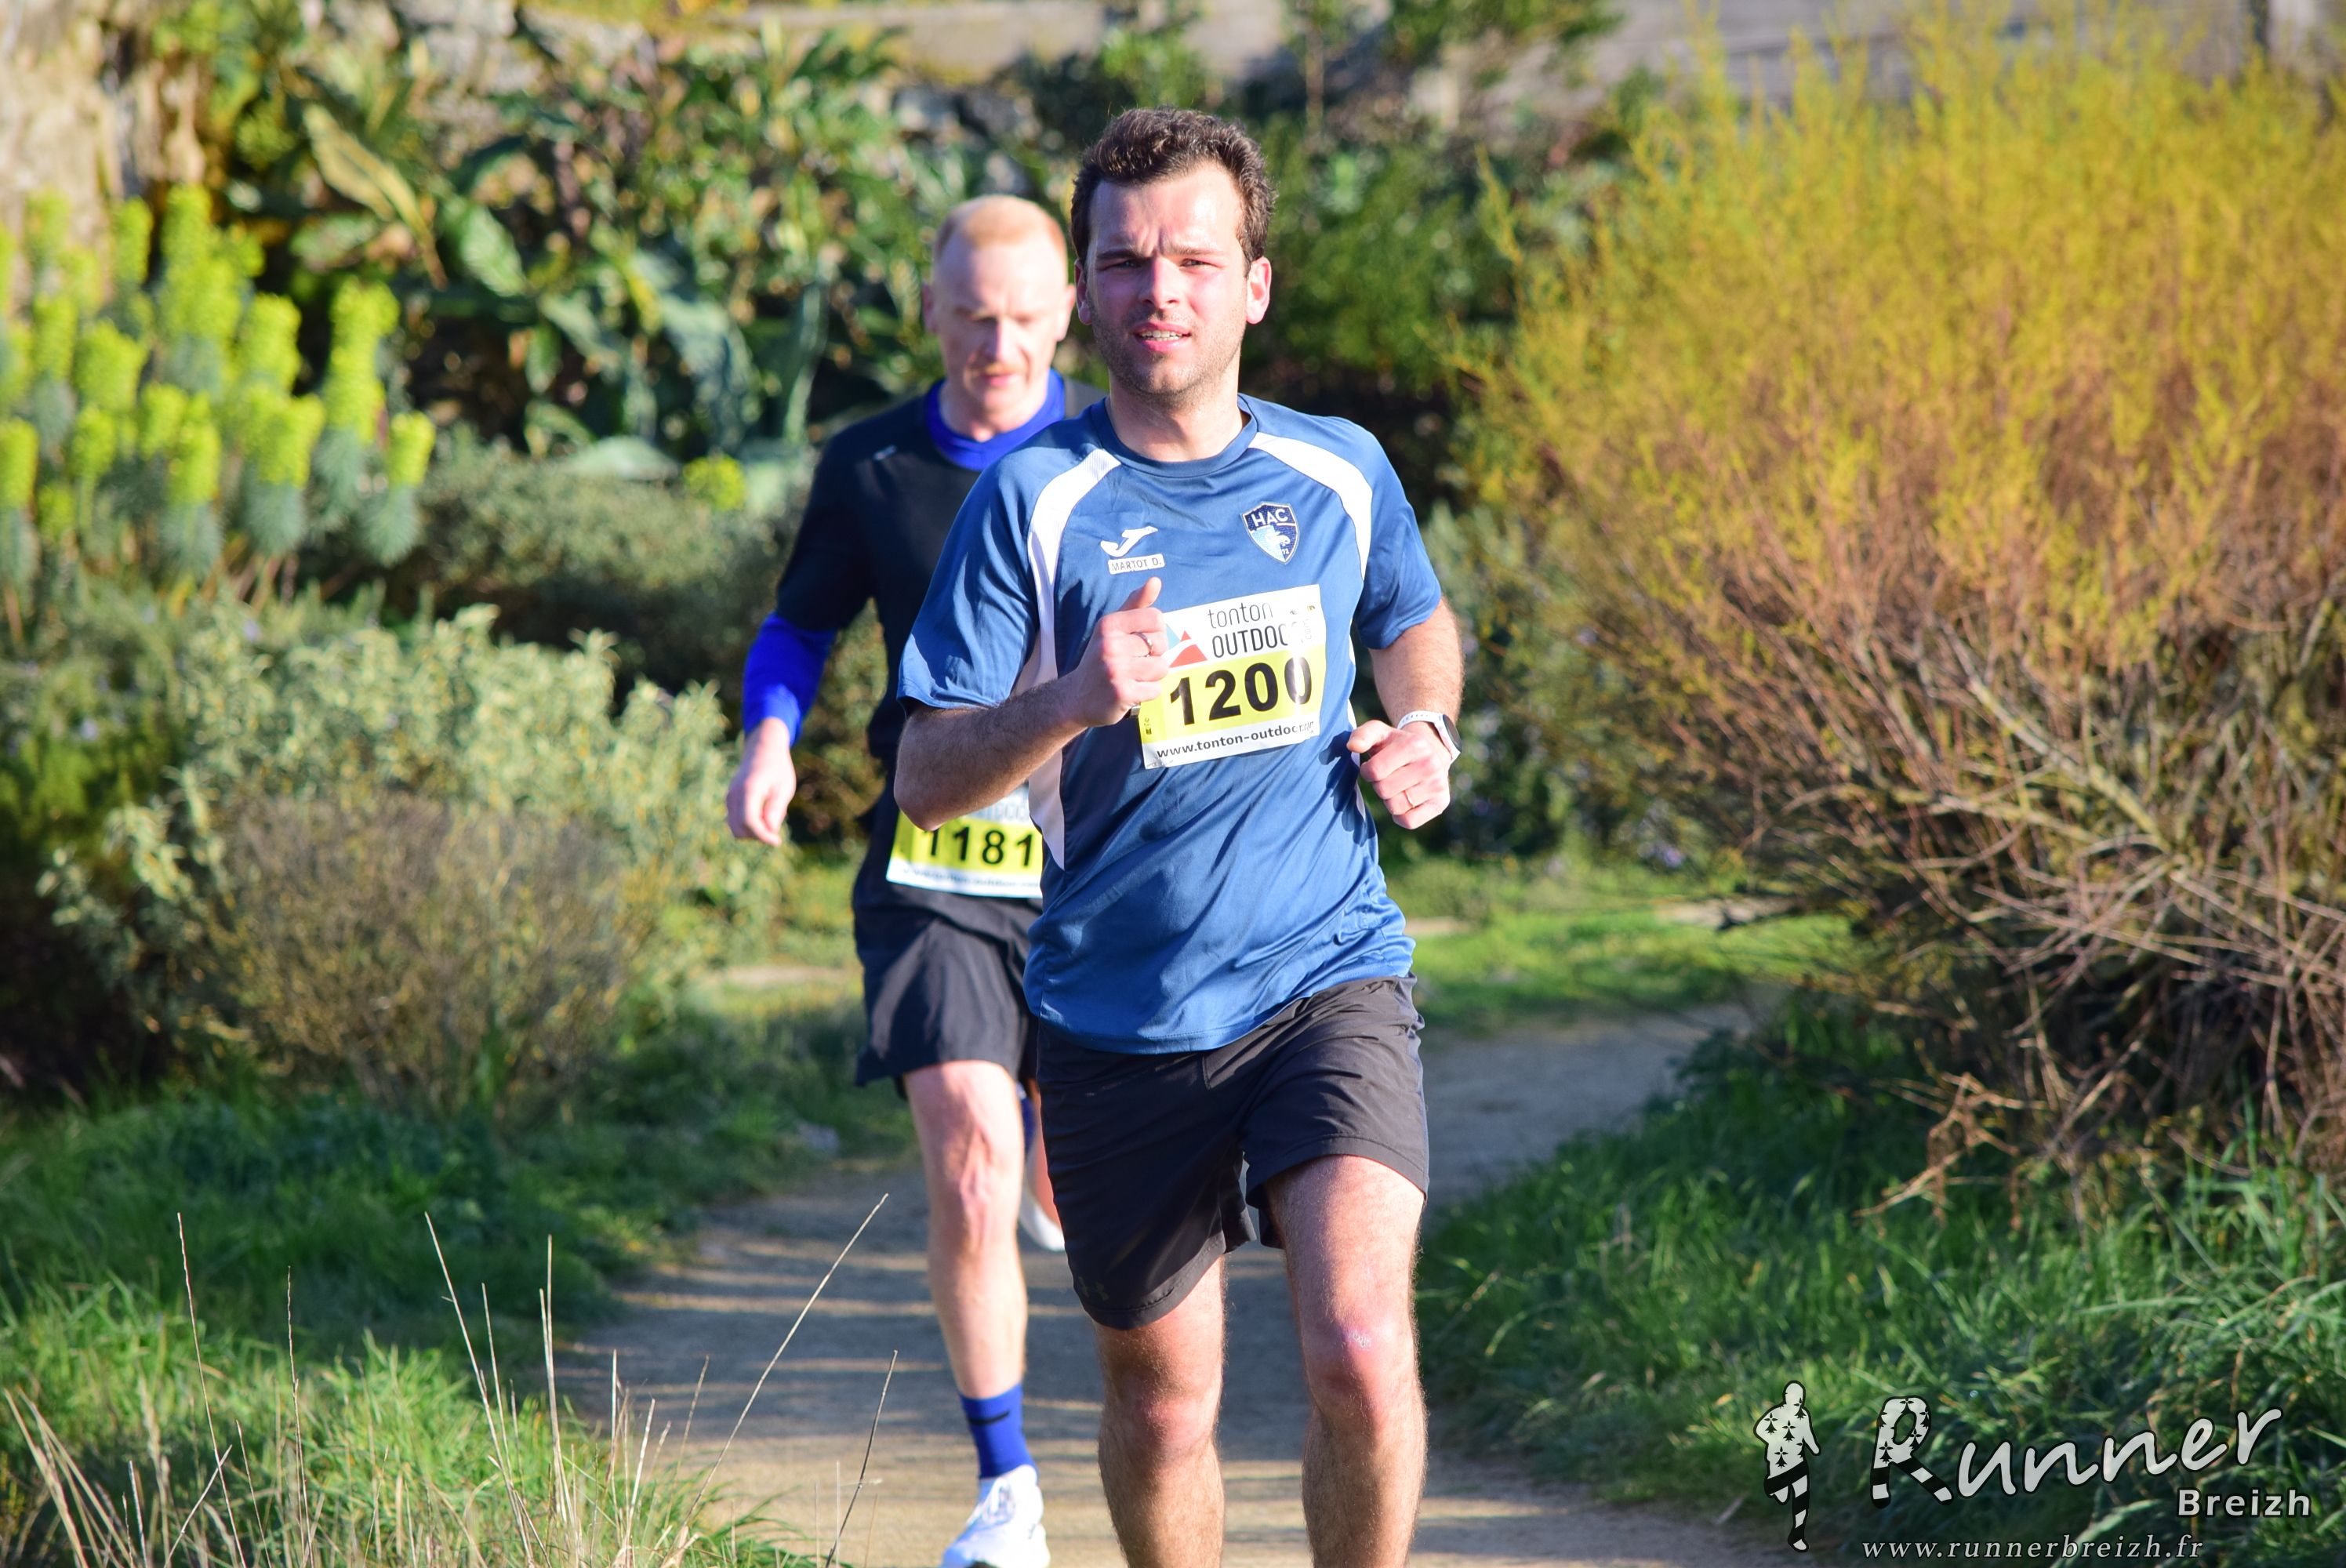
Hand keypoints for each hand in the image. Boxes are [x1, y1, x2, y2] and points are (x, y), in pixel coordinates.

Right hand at [726, 718, 795, 845]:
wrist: (762, 749)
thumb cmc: (777, 768)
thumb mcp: (784, 787)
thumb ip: (776, 808)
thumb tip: (769, 830)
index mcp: (748, 789)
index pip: (749, 821)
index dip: (762, 836)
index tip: (777, 841)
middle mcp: (734, 795)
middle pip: (739, 829)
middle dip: (758, 834)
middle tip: (776, 821)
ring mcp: (729, 798)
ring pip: (735, 828)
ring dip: (753, 831)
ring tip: (770, 814)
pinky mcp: (729, 801)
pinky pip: (735, 821)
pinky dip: (748, 825)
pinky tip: (763, 813)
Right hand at [1058, 576, 1168, 727]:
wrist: (1075, 698)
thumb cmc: (1101, 658)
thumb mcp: (1112, 628)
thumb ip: (1135, 604)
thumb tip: (1155, 581)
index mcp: (1109, 624)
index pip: (1157, 619)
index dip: (1155, 633)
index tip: (1140, 643)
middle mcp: (1110, 644)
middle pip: (1161, 645)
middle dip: (1153, 656)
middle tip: (1132, 663)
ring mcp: (1115, 669)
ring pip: (1162, 668)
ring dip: (1152, 676)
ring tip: (1132, 677)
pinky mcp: (1122, 693)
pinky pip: (1155, 689)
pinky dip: (1146, 693)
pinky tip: (1130, 691)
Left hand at [1346, 717, 1452, 828]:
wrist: (1431, 754)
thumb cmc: (1396, 746)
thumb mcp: (1380, 733)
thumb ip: (1362, 735)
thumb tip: (1352, 746)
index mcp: (1414, 744)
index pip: (1375, 770)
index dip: (1367, 772)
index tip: (1373, 767)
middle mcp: (1430, 764)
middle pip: (1384, 790)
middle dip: (1379, 785)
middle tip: (1387, 777)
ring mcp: (1438, 785)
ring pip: (1395, 807)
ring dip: (1389, 800)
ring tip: (1397, 787)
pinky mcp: (1440, 803)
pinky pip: (1408, 821)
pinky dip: (1400, 816)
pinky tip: (1404, 801)